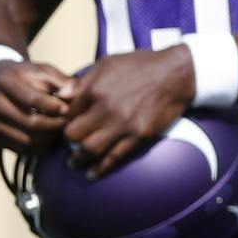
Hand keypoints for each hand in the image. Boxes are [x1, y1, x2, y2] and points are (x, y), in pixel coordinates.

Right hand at [0, 60, 76, 154]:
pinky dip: (40, 147)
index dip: (53, 106)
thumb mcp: (43, 70)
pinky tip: (50, 137)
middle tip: (68, 122)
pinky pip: (22, 149)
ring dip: (49, 138)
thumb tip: (74, 95)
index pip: (31, 99)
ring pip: (26, 140)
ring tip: (61, 129)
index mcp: (5, 82)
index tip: (67, 109)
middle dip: (54, 124)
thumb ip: (61, 81)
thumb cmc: (27, 76)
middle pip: (29, 122)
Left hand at [62, 47, 195, 177]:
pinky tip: (93, 174)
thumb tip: (60, 96)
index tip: (66, 126)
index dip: (64, 121)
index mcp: (95, 89)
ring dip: (79, 159)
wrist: (178, 73)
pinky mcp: (139, 135)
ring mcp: (123, 124)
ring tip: (75, 162)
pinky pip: (115, 157)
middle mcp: (105, 108)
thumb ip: (83, 81)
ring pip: (89, 149)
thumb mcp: (108, 63)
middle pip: (73, 134)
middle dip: (68, 140)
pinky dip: (101, 168)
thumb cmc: (142, 65)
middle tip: (69, 144)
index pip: (67, 114)